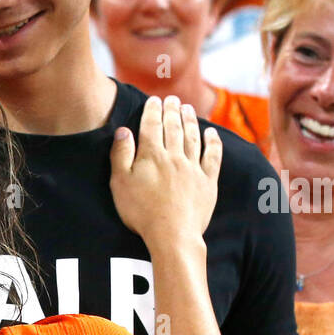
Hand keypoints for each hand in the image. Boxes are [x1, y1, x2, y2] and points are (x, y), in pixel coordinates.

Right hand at [110, 95, 221, 251]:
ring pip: (192, 137)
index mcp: (151, 156)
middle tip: (172, 99)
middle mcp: (174, 156)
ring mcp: (193, 168)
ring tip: (188, 108)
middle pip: (173, 127)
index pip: (151, 126)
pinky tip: (211, 133)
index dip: (152, 110)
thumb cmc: (141, 212)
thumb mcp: (120, 183)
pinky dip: (213, 142)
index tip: (153, 100)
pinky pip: (213, 156)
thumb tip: (123, 130)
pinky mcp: (207, 182)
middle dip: (172, 110)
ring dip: (190, 120)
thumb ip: (121, 155)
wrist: (172, 234)